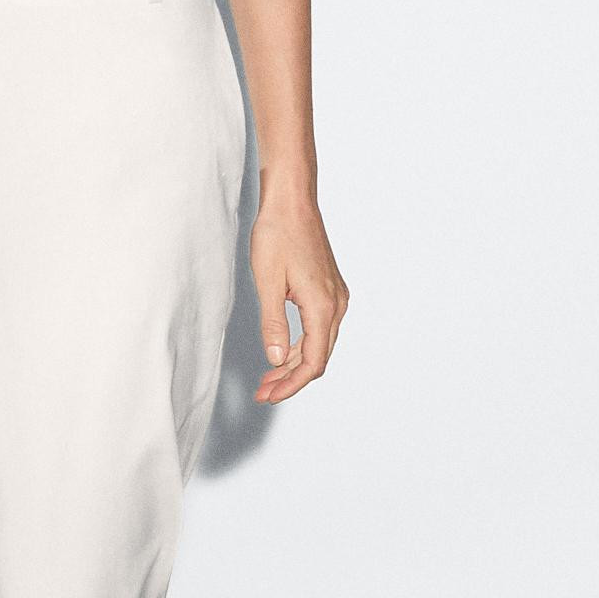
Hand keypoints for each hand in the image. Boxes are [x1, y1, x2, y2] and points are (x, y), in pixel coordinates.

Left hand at [249, 198, 346, 401]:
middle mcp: (336, 305)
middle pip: (317, 357)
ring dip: (293, 363)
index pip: (312, 362)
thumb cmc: (277, 234)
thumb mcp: (267, 281)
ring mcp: (335, 297)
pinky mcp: (328, 289)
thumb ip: (272, 323)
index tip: (269, 396)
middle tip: (262, 393)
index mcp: (322, 306)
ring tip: (267, 378)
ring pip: (318, 343)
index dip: (291, 384)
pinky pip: (317, 327)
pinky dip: (299, 344)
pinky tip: (279, 351)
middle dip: (290, 379)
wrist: (292, 201)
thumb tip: (275, 360)